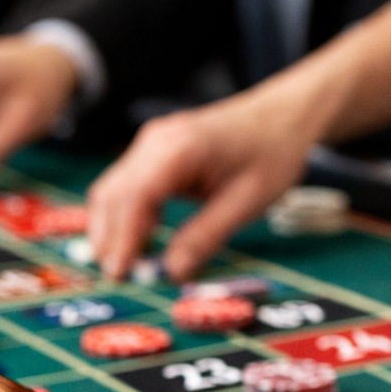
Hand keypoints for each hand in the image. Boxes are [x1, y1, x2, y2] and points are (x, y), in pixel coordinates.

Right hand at [87, 92, 320, 279]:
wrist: (282, 114)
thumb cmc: (271, 153)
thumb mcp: (247, 201)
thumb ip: (206, 237)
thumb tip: (172, 273)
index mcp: (181, 149)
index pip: (136, 196)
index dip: (123, 237)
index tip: (121, 272)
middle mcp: (156, 141)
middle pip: (112, 193)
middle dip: (108, 238)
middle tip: (117, 277)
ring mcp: (149, 143)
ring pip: (110, 190)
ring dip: (109, 228)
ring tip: (123, 263)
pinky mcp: (150, 151)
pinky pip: (123, 185)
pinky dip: (123, 215)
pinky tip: (138, 238)